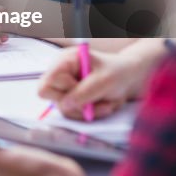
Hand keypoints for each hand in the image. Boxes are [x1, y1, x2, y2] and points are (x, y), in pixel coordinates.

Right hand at [39, 43, 155, 119]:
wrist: (129, 79)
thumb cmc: (117, 73)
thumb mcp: (104, 81)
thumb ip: (84, 92)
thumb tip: (64, 105)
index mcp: (64, 61)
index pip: (47, 83)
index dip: (64, 91)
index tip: (83, 90)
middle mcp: (60, 74)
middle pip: (51, 98)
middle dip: (76, 105)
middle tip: (94, 104)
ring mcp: (65, 87)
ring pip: (64, 109)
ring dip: (87, 111)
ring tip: (106, 104)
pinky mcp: (72, 99)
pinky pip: (73, 114)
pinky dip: (90, 113)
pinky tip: (103, 105)